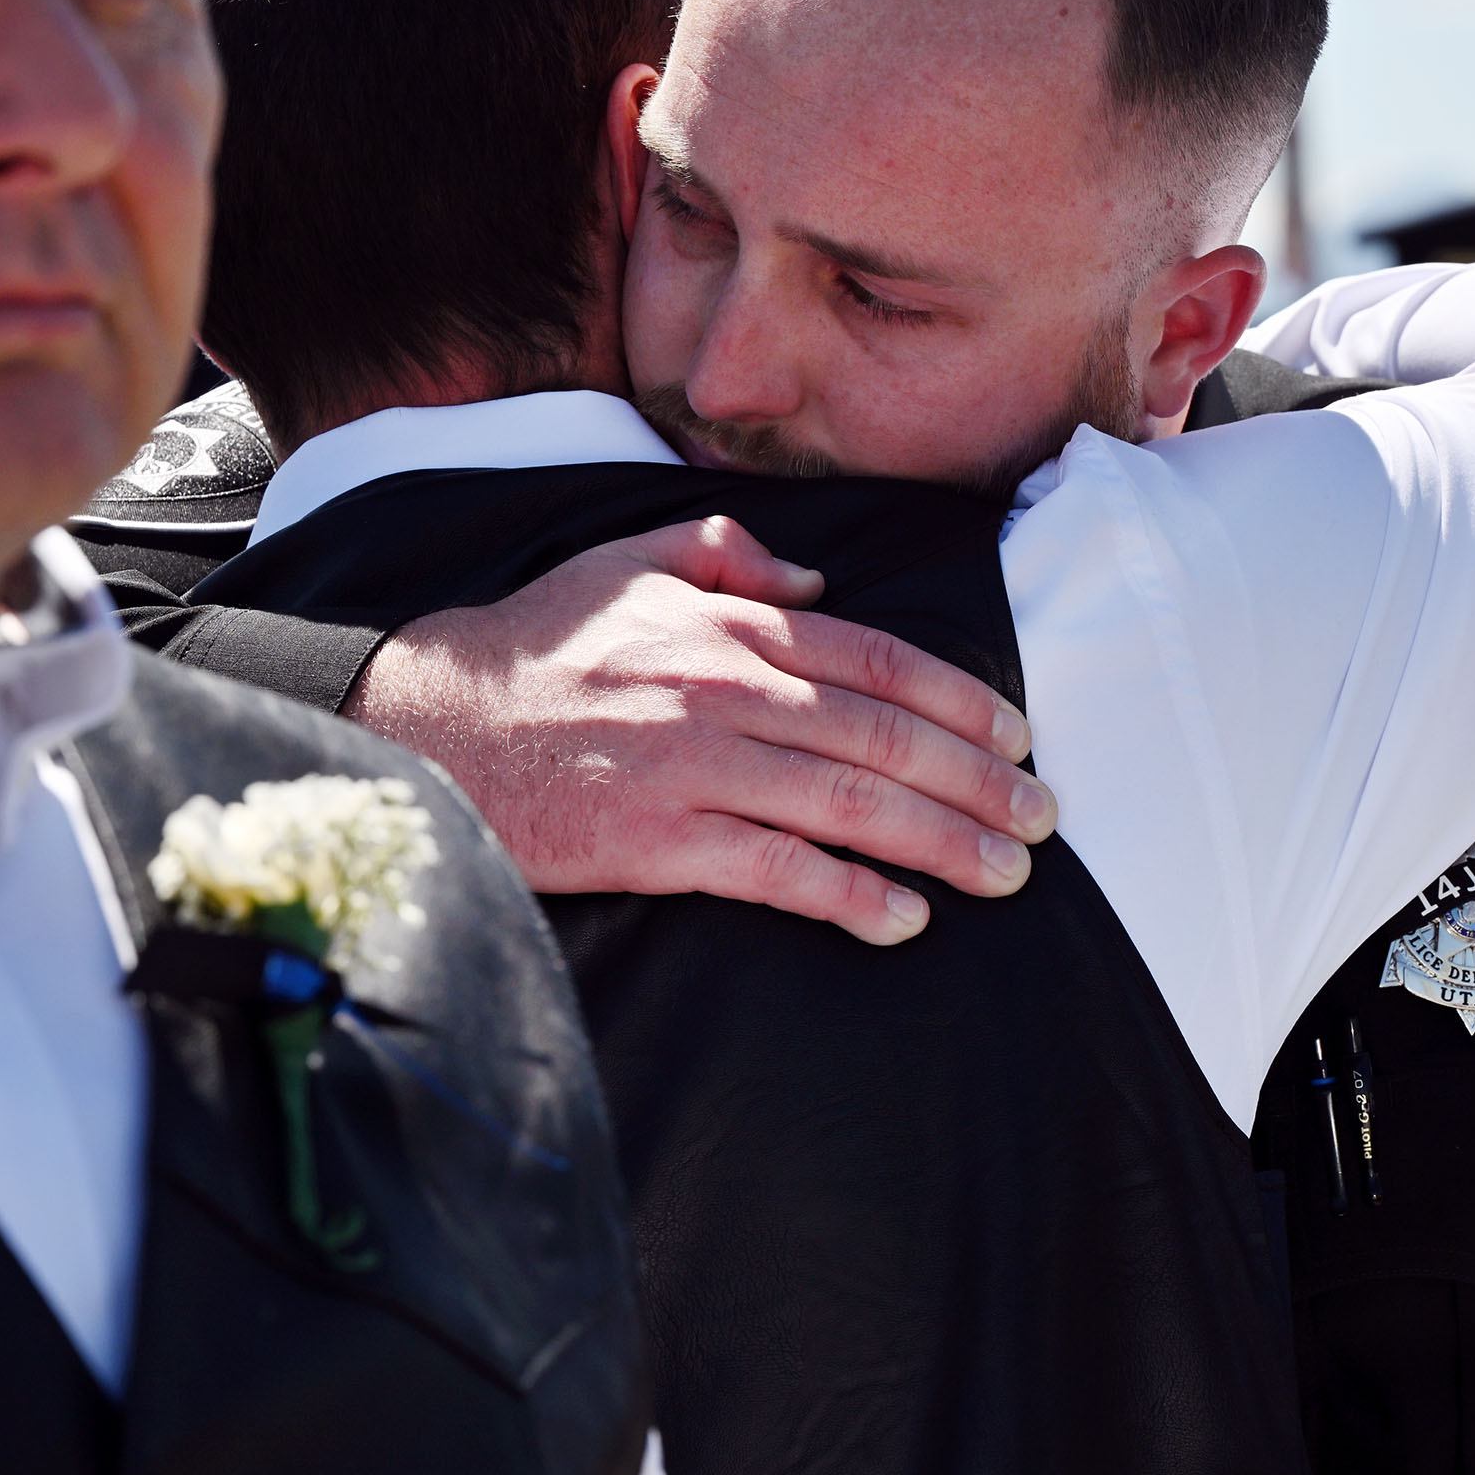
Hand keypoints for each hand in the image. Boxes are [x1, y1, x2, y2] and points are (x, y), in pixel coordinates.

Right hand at [346, 516, 1056, 943]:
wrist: (432, 725)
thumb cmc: (534, 647)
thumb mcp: (627, 562)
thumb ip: (727, 555)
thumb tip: (815, 578)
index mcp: (732, 628)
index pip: (878, 659)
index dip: (960, 701)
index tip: (1017, 737)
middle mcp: (729, 692)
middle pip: (885, 737)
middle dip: (978, 783)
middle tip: (1042, 820)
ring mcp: (698, 769)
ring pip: (850, 804)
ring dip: (942, 843)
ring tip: (1004, 875)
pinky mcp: (662, 841)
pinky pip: (778, 870)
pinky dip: (848, 895)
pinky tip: (902, 919)